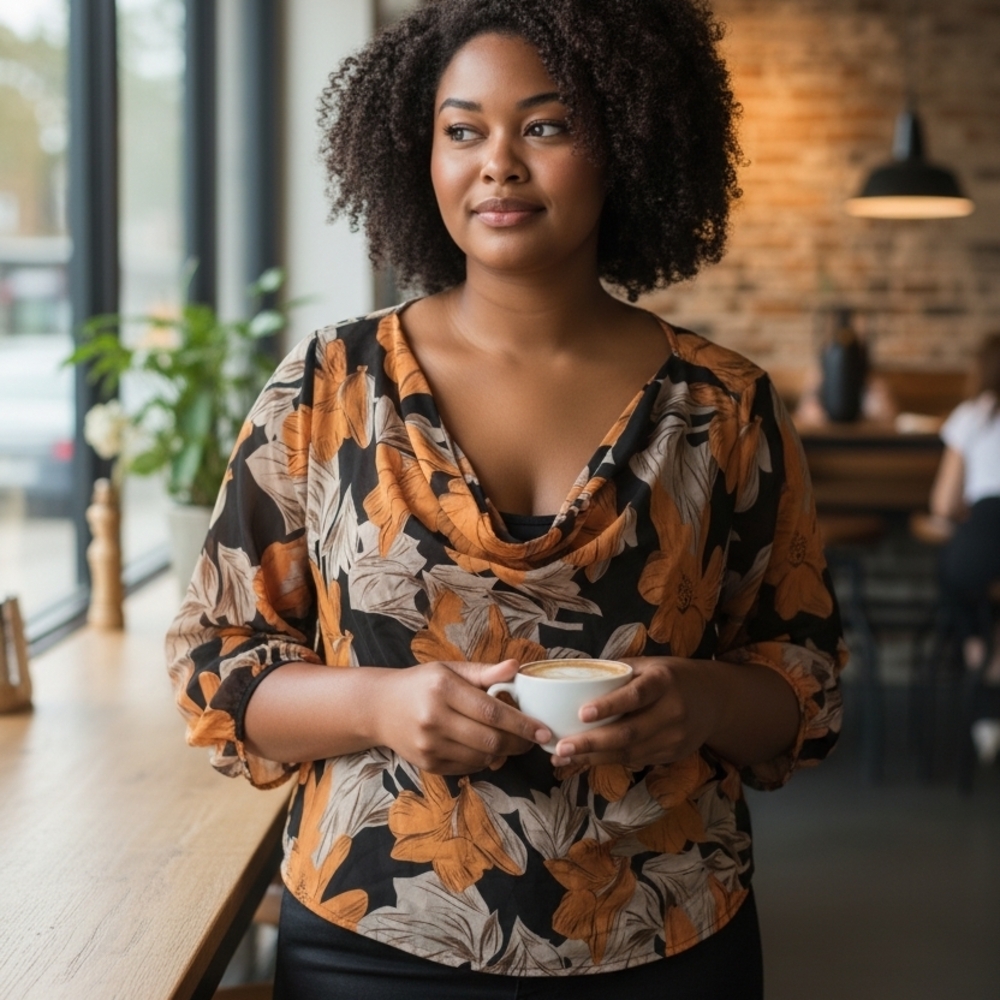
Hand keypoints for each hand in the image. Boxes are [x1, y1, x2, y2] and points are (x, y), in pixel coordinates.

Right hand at [376, 659, 551, 774]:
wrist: (380, 708)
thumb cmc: (421, 684)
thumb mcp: (450, 669)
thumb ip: (484, 672)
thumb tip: (516, 667)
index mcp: (442, 689)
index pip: (491, 710)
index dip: (521, 723)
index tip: (543, 730)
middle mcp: (433, 718)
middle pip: (489, 739)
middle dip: (519, 743)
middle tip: (534, 739)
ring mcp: (429, 745)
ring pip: (482, 757)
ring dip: (503, 753)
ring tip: (511, 741)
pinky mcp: (428, 764)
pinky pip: (468, 768)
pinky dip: (484, 760)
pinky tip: (486, 748)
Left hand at [550, 657, 726, 768]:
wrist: (717, 701)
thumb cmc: (672, 676)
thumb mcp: (651, 664)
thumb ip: (619, 672)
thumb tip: (576, 675)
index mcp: (664, 681)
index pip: (636, 695)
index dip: (609, 706)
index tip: (582, 713)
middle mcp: (672, 711)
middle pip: (629, 733)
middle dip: (591, 743)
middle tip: (561, 747)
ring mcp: (674, 738)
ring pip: (629, 753)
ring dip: (593, 758)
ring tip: (562, 758)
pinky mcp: (671, 755)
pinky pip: (635, 760)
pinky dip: (608, 761)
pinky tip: (584, 760)